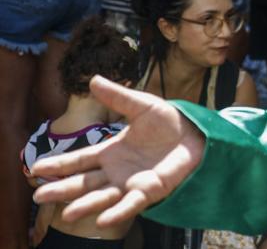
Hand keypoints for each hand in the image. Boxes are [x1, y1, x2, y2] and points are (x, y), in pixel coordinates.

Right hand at [31, 76, 204, 226]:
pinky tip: (103, 221)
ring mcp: (130, 183)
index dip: (59, 165)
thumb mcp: (142, 105)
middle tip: (40, 196)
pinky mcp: (149, 191)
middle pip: (84, 183)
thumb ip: (119, 97)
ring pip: (102, 197)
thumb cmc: (168, 122)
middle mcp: (116, 171)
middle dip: (62, 189)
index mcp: (110, 152)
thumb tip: (94, 79)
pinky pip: (131, 204)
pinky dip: (118, 212)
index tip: (36, 169)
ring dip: (85, 205)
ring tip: (66, 212)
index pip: (79, 160)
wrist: (196, 134)